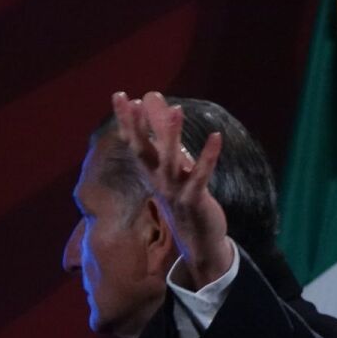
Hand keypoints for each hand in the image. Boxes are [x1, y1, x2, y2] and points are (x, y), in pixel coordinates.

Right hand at [112, 91, 232, 287]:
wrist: (198, 241)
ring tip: (177, 110)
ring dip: (173, 136)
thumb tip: (162, 126)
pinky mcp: (194, 200)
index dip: (126, 121)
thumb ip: (166, 147)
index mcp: (151, 173)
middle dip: (137, 126)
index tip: (120, 95)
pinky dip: (208, 156)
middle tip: (134, 100)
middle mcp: (158, 181)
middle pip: (143, 150)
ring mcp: (175, 191)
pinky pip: (201, 175)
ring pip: (171, 161)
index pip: (133, 143)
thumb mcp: (172, 173)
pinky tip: (216, 137)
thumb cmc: (185, 201)